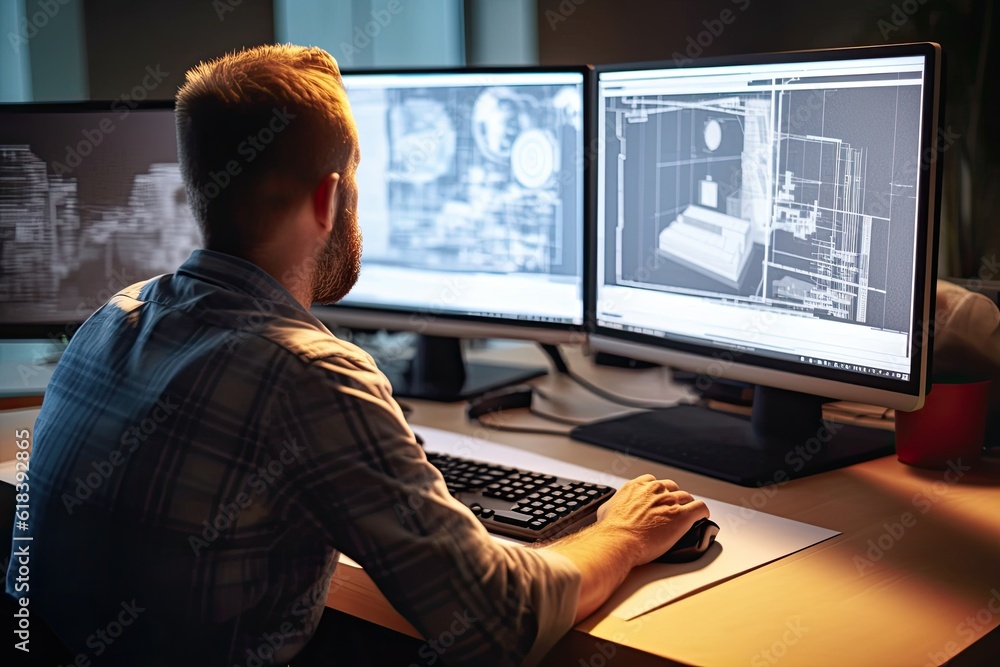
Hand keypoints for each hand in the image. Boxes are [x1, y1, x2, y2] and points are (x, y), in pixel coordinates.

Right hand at [595, 474, 709, 565]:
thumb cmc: (611, 530)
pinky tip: (702, 517)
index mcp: (637, 486)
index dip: (659, 493)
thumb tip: (611, 508)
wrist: (619, 540)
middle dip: (674, 498)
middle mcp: (655, 490)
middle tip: (673, 510)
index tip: (660, 501)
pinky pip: (700, 508)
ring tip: (689, 515)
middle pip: (672, 488)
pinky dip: (703, 512)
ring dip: (688, 505)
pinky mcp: (682, 515)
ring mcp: (670, 501)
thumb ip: (613, 504)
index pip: (655, 483)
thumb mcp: (606, 509)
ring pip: (687, 497)